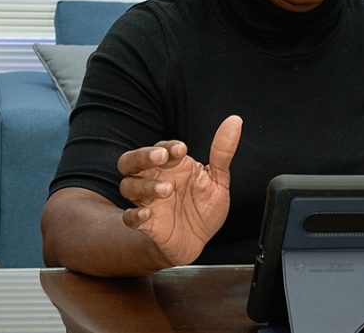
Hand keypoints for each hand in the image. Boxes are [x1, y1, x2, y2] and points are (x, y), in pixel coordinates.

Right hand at [117, 115, 241, 266]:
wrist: (196, 242)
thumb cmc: (203, 208)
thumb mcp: (218, 181)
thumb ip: (223, 152)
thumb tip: (235, 121)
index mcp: (170, 167)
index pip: (160, 148)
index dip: (167, 146)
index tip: (182, 149)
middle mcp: (153, 180)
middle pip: (130, 161)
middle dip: (142, 156)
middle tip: (160, 157)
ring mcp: (146, 201)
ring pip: (128, 186)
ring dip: (144, 185)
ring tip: (166, 189)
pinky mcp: (144, 224)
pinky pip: (128, 217)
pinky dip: (134, 215)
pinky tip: (147, 214)